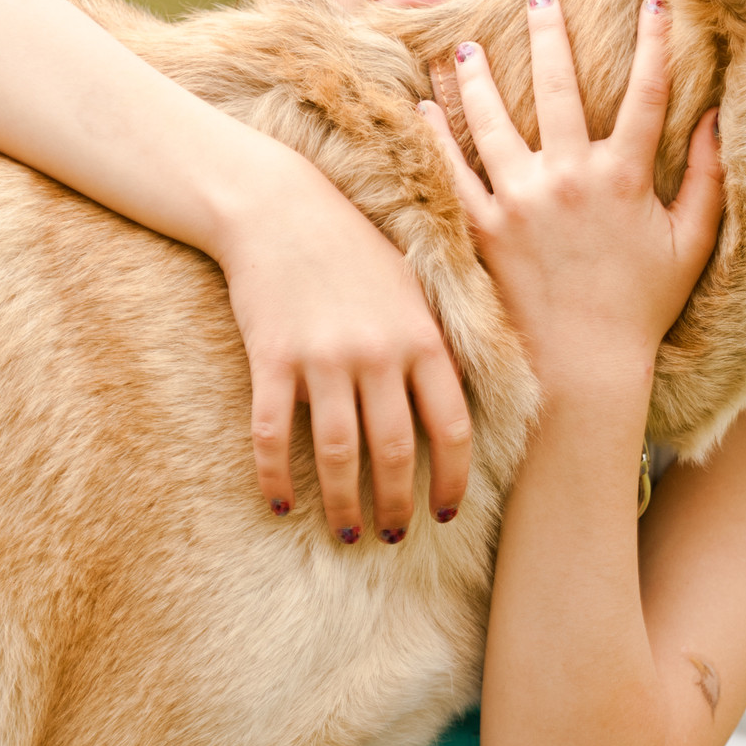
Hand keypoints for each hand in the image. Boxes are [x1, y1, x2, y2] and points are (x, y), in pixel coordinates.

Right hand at [215, 159, 473, 543]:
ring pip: (337, 453)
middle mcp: (379, 354)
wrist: (281, 208)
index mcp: (424, 339)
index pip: (452, 427)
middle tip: (394, 537)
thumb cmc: (357, 249)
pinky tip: (281, 503)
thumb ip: (442, 343)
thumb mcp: (416, 289)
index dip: (454, 479)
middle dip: (397, 505)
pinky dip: (275, 476)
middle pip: (395, 452)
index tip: (448, 514)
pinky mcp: (272, 358)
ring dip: (344, 503)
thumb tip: (473, 397)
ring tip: (349, 533)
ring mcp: (323, 358)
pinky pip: (272, 433)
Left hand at [421, 0, 723, 388]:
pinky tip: (424, 106)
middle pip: (558, 87)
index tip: (656, 2)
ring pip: (492, 120)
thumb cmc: (642, 308)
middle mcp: (567, 177)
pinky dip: (436, 136)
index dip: (655, 44)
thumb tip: (718, 122)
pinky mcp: (482, 228)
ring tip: (469, 47)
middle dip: (550, 35)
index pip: (646, 94)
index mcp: (623, 178)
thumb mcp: (690, 244)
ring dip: (479, 77)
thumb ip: (706, 180)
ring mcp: (518, 200)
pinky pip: (452, 171)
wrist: (582, 367)